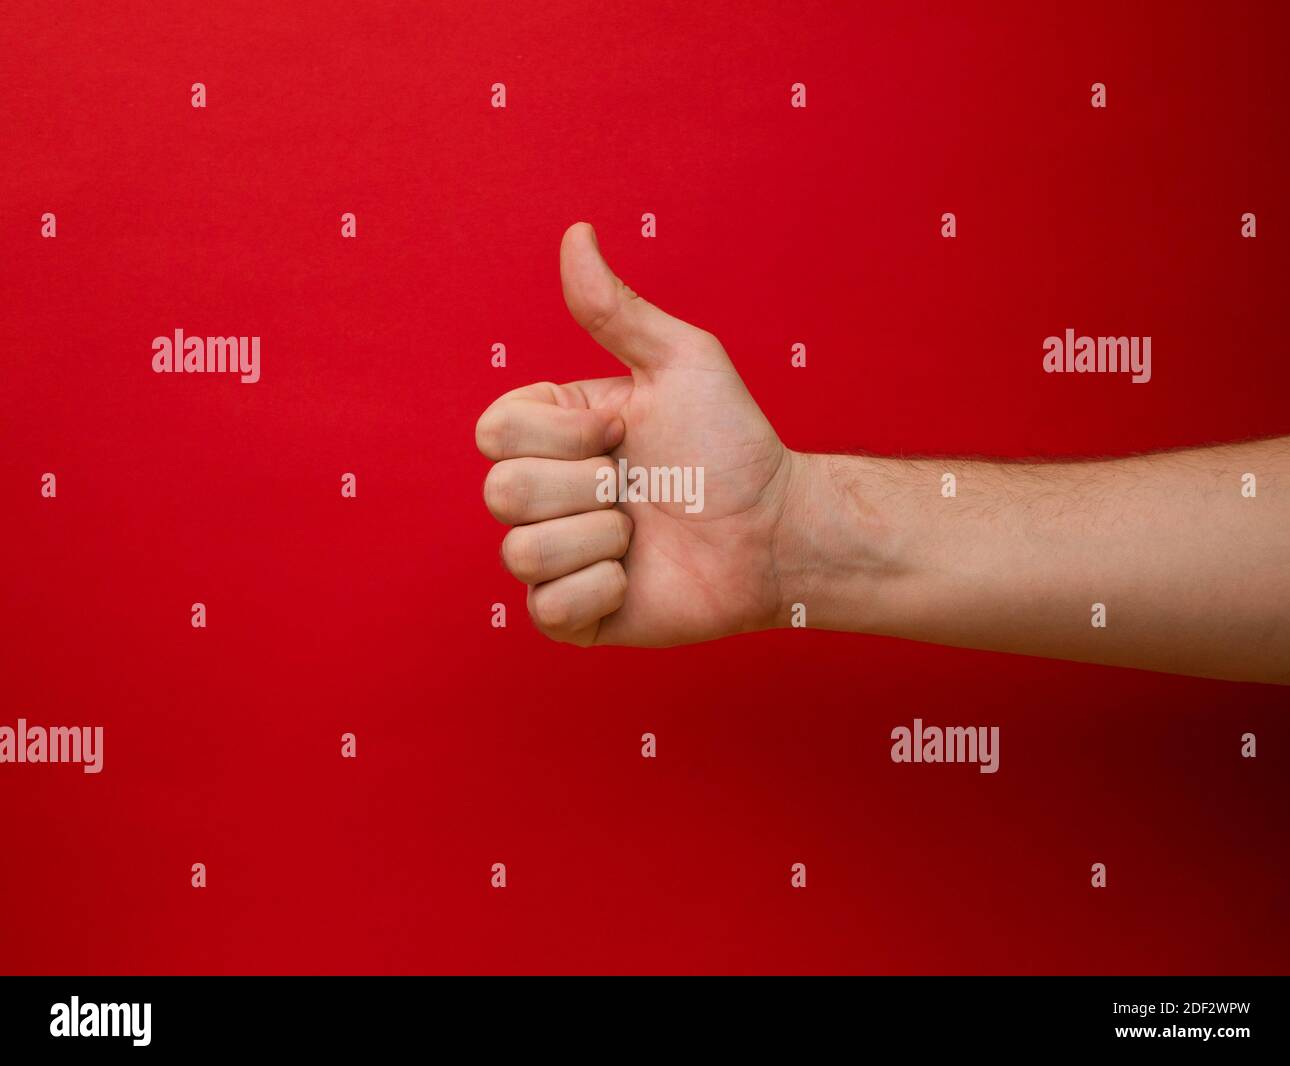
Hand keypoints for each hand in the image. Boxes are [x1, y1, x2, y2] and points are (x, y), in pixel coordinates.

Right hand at [475, 222, 800, 646]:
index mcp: (552, 436)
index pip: (492, 432)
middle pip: (501, 492)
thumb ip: (616, 309)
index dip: (562, 433)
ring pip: (521, 554)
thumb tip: (576, 232)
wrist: (775, 531)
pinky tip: (636, 577)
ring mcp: (555, 558)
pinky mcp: (573, 616)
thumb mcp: (679, 362)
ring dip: (602, 540)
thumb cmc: (732, 444)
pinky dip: (600, 591)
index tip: (623, 430)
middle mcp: (543, 495)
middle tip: (640, 488)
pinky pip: (546, 611)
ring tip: (643, 535)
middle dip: (587, 487)